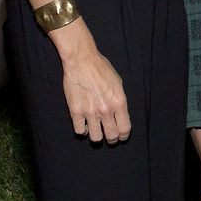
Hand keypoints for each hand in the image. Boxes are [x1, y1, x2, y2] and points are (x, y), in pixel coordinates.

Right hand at [52, 20, 131, 142]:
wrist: (81, 61)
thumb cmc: (101, 69)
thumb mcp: (118, 83)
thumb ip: (119, 101)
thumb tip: (120, 115)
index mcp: (119, 102)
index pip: (125, 129)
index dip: (124, 136)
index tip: (121, 136)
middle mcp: (106, 110)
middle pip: (112, 136)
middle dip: (112, 139)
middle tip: (110, 137)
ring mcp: (90, 112)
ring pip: (96, 138)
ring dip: (98, 137)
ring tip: (97, 132)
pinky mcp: (75, 111)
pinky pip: (80, 130)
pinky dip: (84, 130)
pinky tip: (85, 125)